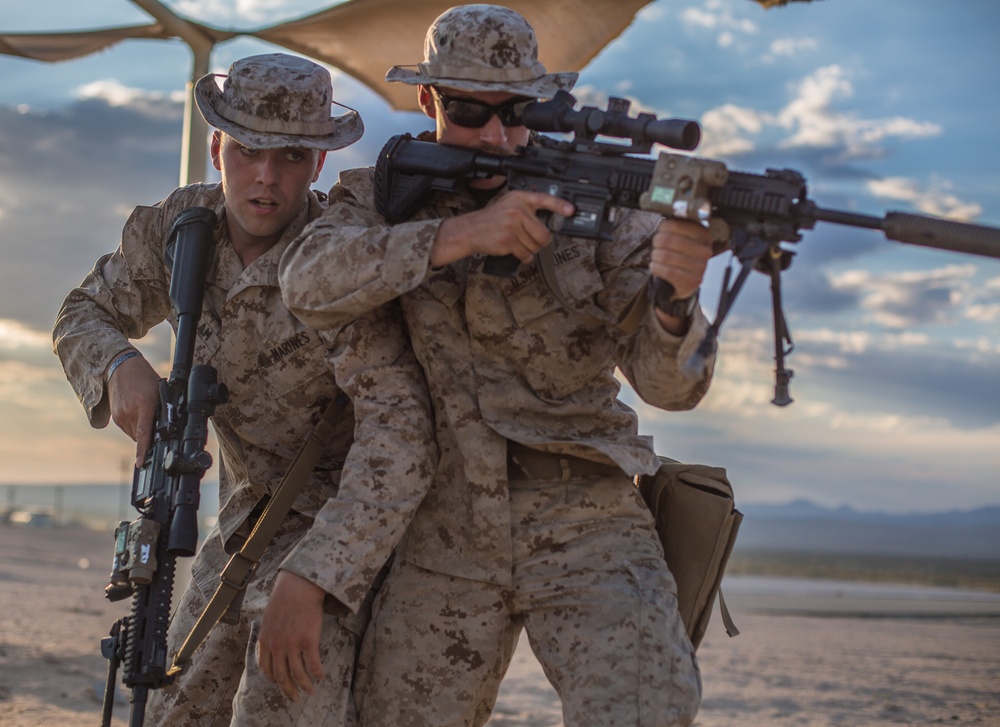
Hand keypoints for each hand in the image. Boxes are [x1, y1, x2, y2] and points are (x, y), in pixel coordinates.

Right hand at [107, 353, 159, 467]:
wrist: (121, 367)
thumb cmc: (145, 377)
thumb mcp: (160, 391)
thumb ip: (162, 409)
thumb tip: (169, 426)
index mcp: (143, 405)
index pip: (143, 433)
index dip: (143, 449)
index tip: (140, 462)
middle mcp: (129, 412)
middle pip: (139, 437)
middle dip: (148, 437)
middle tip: (156, 427)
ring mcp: (119, 414)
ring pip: (133, 434)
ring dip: (141, 432)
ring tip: (146, 415)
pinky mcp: (114, 415)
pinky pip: (127, 428)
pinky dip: (134, 426)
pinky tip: (138, 414)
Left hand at [257, 571, 326, 700]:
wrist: (299, 586)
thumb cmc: (285, 598)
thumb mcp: (268, 617)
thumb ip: (268, 634)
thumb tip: (269, 644)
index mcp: (265, 640)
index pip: (266, 668)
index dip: (273, 679)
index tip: (280, 684)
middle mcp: (277, 646)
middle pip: (281, 676)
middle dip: (288, 690)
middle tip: (295, 697)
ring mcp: (293, 644)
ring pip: (297, 674)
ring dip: (305, 686)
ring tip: (311, 691)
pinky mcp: (309, 641)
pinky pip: (313, 664)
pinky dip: (317, 673)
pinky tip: (321, 676)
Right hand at [430, 190, 574, 266]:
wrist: (470, 230)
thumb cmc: (492, 220)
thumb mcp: (509, 205)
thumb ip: (527, 209)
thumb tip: (549, 221)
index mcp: (520, 198)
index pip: (544, 199)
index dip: (560, 206)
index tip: (571, 211)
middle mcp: (517, 210)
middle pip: (544, 234)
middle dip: (540, 242)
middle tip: (531, 240)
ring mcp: (512, 225)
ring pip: (535, 246)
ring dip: (529, 250)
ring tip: (518, 243)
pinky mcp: (508, 240)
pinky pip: (525, 254)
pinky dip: (523, 257)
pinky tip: (515, 251)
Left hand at [649, 219, 713, 332]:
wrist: (686, 282)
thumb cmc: (682, 256)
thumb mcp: (684, 237)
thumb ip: (677, 225)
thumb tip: (665, 212)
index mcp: (703, 234)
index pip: (674, 224)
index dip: (661, 229)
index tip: (660, 233)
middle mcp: (705, 250)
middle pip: (667, 240)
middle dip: (656, 244)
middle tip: (656, 247)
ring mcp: (700, 267)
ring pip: (665, 256)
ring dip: (655, 257)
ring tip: (657, 258)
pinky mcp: (692, 281)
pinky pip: (667, 271)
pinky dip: (656, 268)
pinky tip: (656, 267)